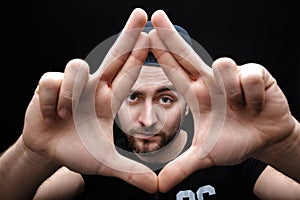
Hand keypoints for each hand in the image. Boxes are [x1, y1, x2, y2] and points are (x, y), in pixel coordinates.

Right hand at [21, 8, 156, 192]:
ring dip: (71, 92)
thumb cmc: (79, 151)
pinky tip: (50, 115)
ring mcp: (71, 83)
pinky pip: (51, 82)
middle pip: (113, 53)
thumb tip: (156, 188)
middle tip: (141, 13)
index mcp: (109, 99)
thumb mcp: (106, 164)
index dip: (141, 55)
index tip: (154, 35)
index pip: (130, 73)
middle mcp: (94, 86)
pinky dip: (50, 101)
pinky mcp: (48, 85)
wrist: (48, 150)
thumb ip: (130, 173)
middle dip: (127, 33)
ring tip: (64, 114)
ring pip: (76, 66)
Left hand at [149, 10, 295, 191]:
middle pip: (187, 53)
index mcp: (196, 95)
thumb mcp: (207, 155)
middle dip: (171, 35)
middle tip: (155, 16)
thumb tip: (160, 187)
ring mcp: (232, 75)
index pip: (173, 70)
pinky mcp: (256, 73)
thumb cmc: (235, 141)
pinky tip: (256, 105)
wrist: (266, 138)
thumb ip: (183, 167)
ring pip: (224, 65)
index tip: (144, 37)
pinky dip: (254, 97)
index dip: (159, 54)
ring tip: (240, 107)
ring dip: (231, 90)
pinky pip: (249, 77)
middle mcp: (211, 80)